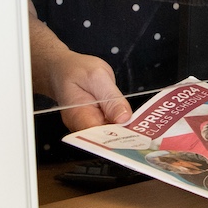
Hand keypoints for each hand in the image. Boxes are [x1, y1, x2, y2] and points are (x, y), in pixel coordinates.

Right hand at [29, 8, 129, 129]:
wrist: (63, 69)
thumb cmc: (76, 71)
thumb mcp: (98, 77)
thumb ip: (111, 98)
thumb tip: (124, 118)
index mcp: (79, 116)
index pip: (100, 137)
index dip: (119, 137)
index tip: (135, 135)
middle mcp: (81, 126)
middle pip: (106, 137)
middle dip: (125, 133)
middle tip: (144, 130)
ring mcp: (87, 124)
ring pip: (110, 131)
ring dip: (125, 128)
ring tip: (141, 125)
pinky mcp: (95, 120)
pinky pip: (109, 124)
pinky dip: (121, 122)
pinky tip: (133, 119)